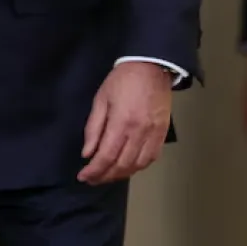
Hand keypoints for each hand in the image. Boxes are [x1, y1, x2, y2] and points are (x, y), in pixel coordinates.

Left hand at [78, 62, 172, 184]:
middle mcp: (139, 132)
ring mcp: (153, 134)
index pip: (106, 156)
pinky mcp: (162, 133)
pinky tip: (128, 167)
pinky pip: (151, 158)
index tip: (83, 176)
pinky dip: (138, 167)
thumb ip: (93, 128)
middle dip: (105, 176)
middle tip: (93, 179)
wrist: (151, 66)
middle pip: (121, 165)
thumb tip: (87, 153)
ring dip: (121, 174)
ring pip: (137, 165)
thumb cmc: (122, 80)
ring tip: (108, 175)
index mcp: (121, 122)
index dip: (94, 171)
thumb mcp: (101, 99)